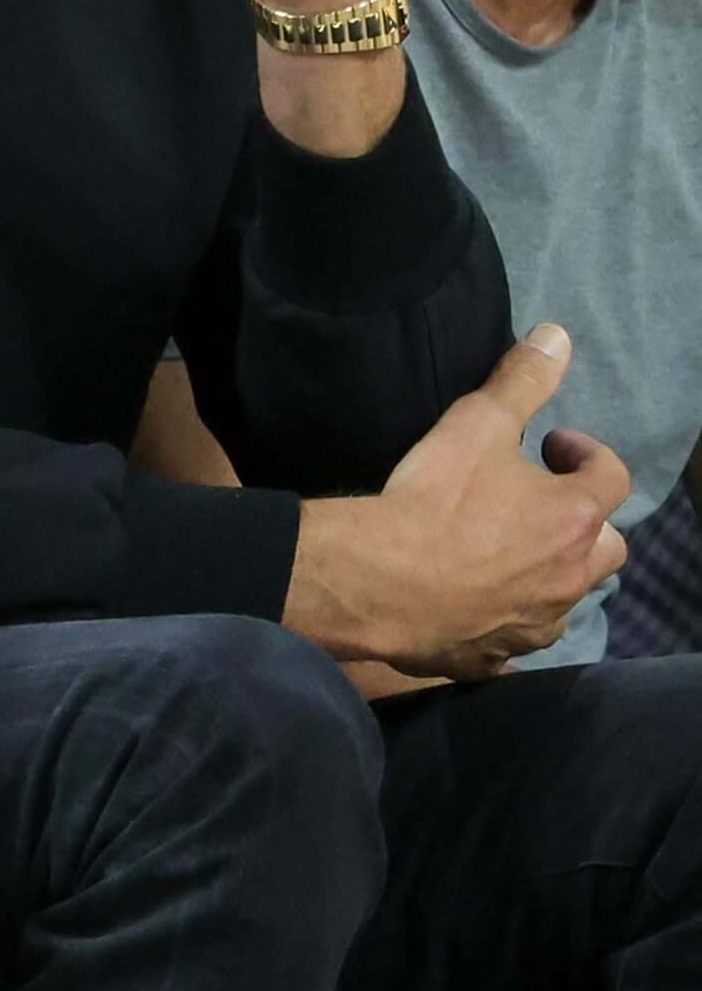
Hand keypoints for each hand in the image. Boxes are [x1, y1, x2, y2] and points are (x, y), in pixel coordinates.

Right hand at [285, 324, 629, 680]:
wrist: (380, 583)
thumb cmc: (433, 500)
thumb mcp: (473, 425)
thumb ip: (520, 381)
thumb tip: (558, 335)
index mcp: (572, 516)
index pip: (610, 477)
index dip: (584, 453)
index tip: (548, 443)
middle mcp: (570, 574)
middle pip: (607, 547)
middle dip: (581, 520)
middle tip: (534, 501)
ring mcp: (538, 620)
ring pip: (568, 596)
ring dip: (550, 570)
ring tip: (504, 550)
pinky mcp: (499, 655)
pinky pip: (520, 638)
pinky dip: (509, 617)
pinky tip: (474, 603)